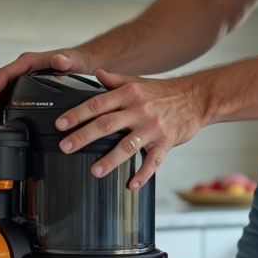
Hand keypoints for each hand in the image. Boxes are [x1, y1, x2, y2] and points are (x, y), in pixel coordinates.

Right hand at [0, 49, 90, 120]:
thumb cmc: (76, 61)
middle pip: (1, 84)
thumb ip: (66, 60)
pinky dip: (7, 107)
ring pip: (5, 92)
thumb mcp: (73, 61)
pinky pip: (13, 96)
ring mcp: (25, 78)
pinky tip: (5, 119)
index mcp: (29, 62)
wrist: (83, 65)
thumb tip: (58, 59)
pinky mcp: (28, 87)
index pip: (5, 74)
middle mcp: (24, 69)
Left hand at [55, 69, 208, 189]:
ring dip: (110, 159)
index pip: (98, 104)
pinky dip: (142, 174)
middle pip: (107, 124)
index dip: (77, 114)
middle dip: (84, 136)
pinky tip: (131, 184)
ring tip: (95, 170)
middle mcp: (140, 109)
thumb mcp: (137, 81)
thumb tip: (95, 73)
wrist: (196, 97)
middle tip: (66, 147)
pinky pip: (153, 161)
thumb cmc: (164, 92)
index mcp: (129, 93)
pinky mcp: (166, 142)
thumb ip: (115, 80)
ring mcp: (153, 127)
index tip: (61, 125)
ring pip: (128, 145)